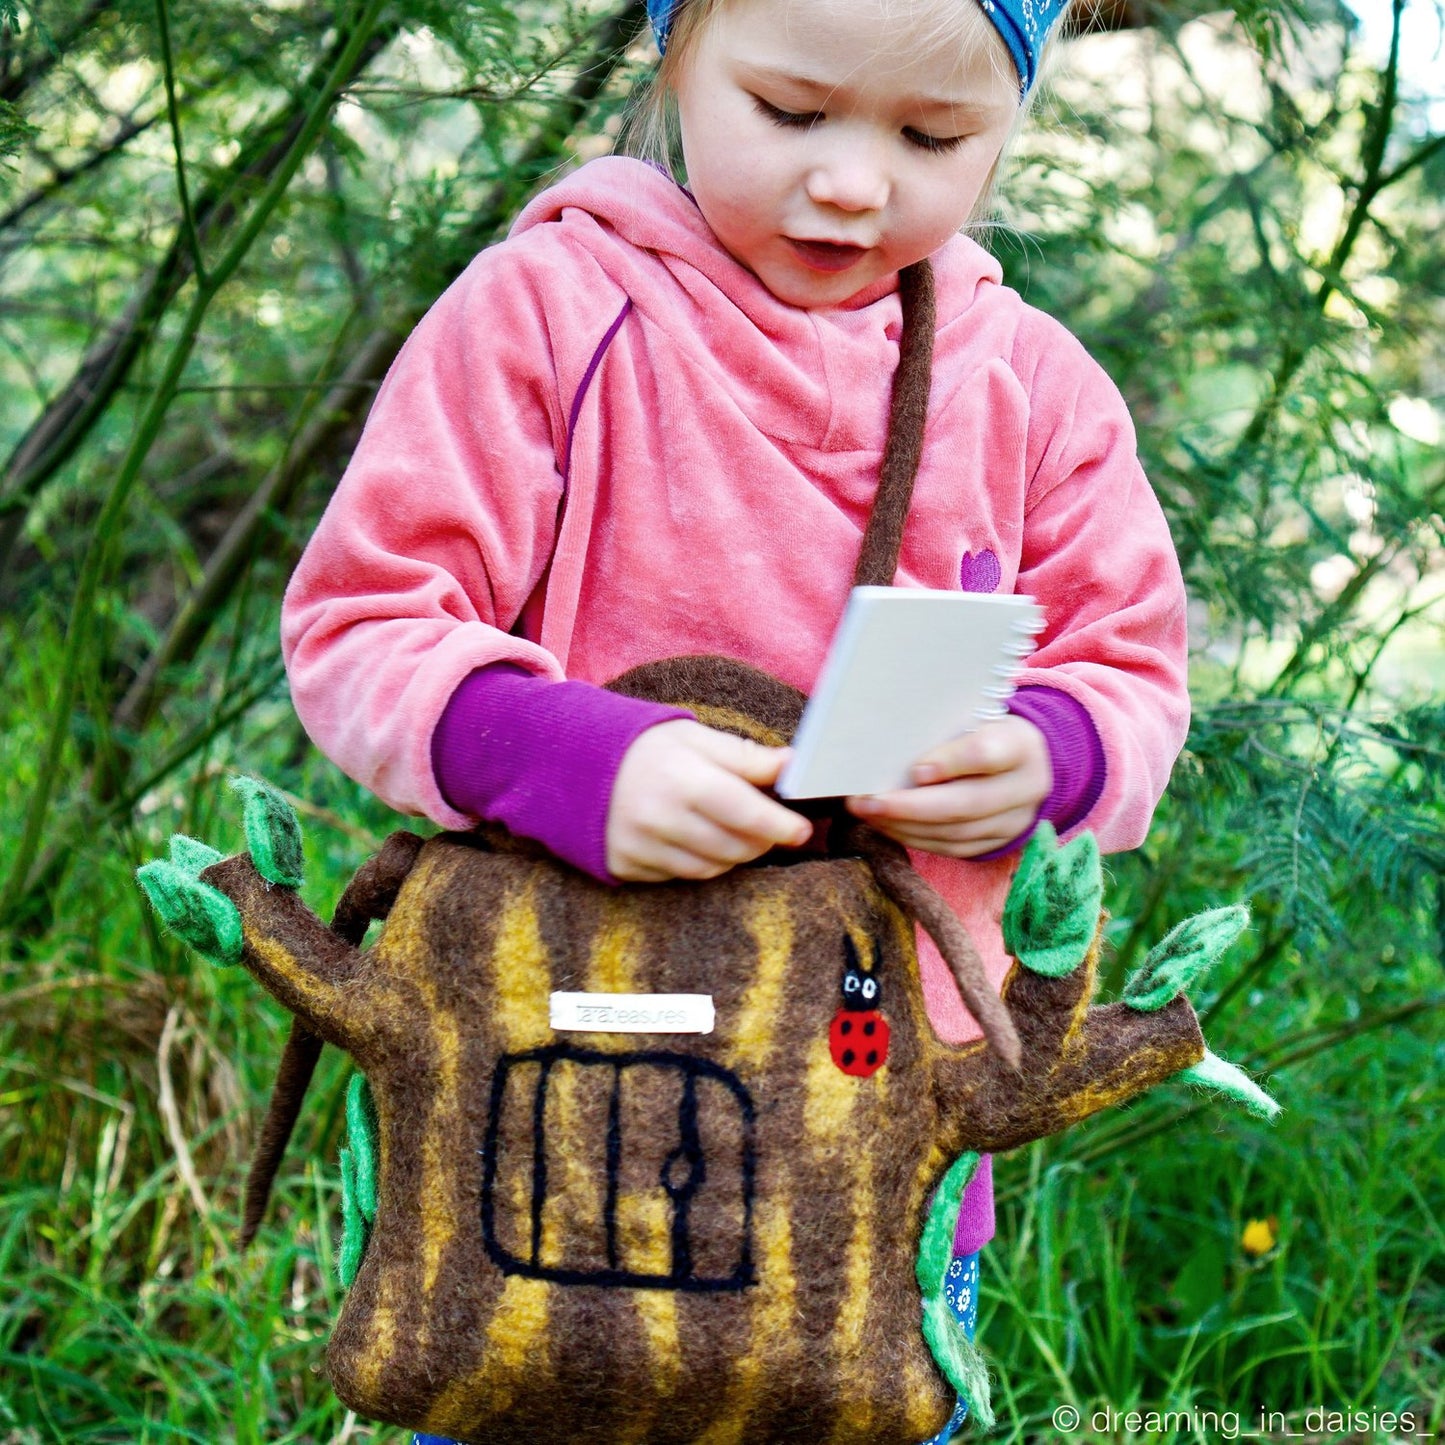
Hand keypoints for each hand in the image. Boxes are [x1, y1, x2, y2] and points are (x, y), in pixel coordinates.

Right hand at [607, 720, 811, 881]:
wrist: (570, 762)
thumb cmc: (641, 746)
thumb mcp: (692, 737)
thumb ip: (743, 756)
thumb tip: (792, 764)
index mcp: (681, 779)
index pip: (745, 813)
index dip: (779, 826)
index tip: (801, 830)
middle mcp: (659, 818)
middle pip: (732, 848)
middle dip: (760, 842)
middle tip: (768, 829)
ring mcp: (638, 846)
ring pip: (709, 869)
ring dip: (732, 856)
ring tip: (734, 834)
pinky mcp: (623, 865)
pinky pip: (677, 877)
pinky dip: (696, 863)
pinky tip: (695, 840)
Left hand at [844, 715, 1051, 857]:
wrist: (1029, 764)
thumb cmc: (987, 732)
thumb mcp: (976, 718)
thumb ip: (943, 731)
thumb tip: (886, 747)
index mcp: (1021, 745)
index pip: (987, 754)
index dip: (951, 763)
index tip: (915, 770)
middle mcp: (1026, 787)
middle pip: (968, 804)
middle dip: (911, 807)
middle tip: (868, 801)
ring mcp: (1015, 821)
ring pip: (957, 832)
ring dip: (905, 825)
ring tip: (868, 812)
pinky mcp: (999, 843)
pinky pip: (953, 848)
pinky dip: (915, 839)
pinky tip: (886, 826)